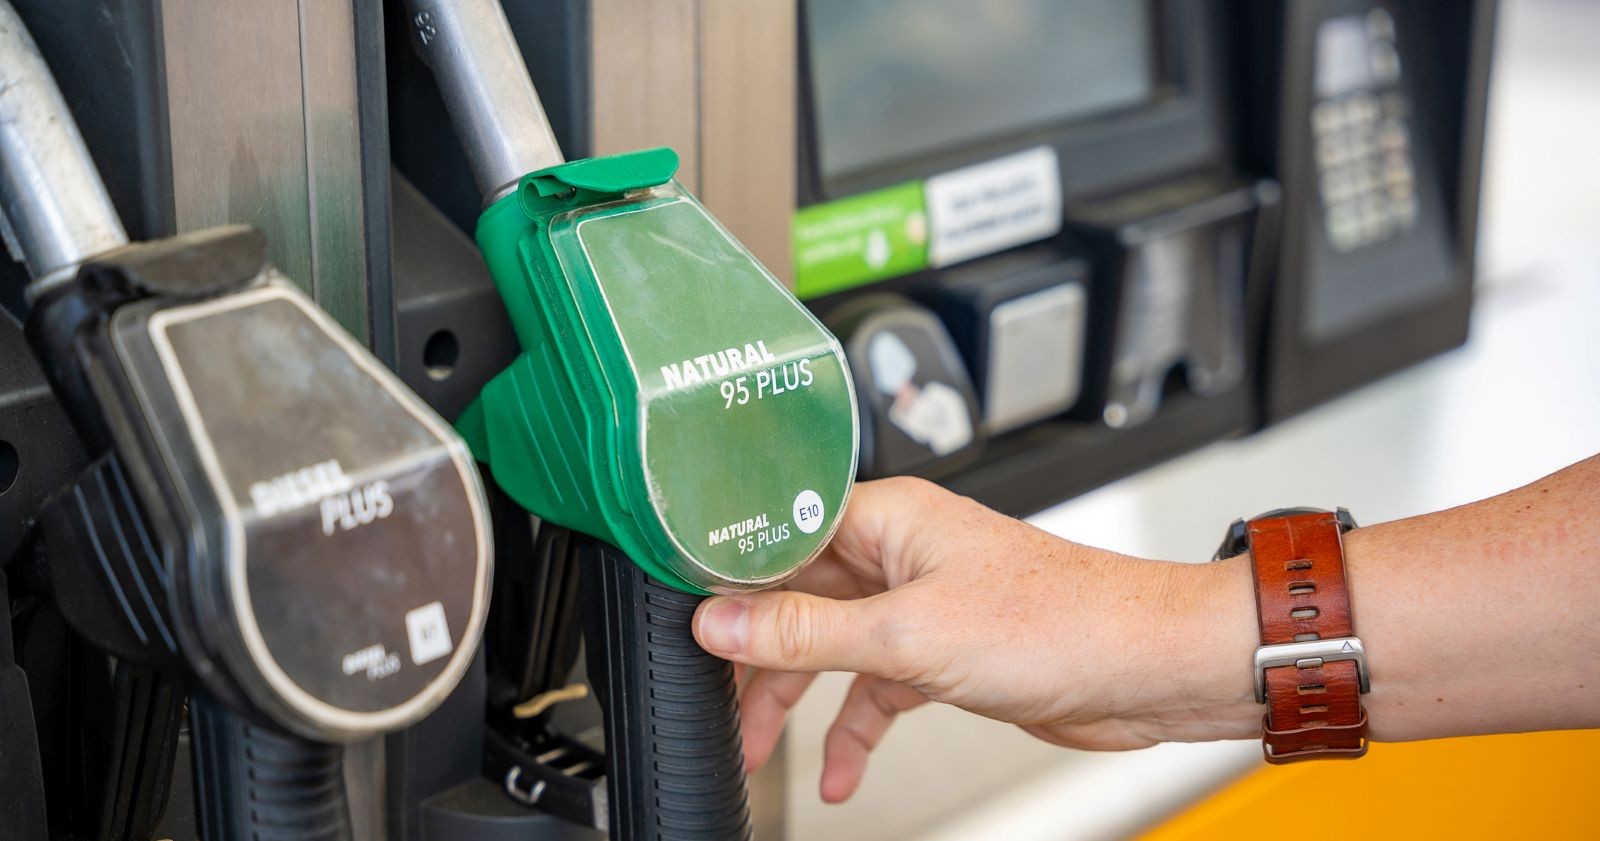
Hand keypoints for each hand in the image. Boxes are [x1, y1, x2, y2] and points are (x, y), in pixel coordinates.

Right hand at [692, 478, 1259, 802]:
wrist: (1145, 668)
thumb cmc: (1061, 621)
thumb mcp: (908, 634)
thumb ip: (806, 631)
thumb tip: (722, 621)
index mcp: (887, 517)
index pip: (780, 537)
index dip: (730, 579)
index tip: (690, 623)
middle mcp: (901, 553)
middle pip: (799, 598)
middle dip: (757, 656)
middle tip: (719, 701)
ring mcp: (923, 604)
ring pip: (833, 648)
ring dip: (797, 701)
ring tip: (762, 748)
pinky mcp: (946, 653)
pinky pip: (876, 687)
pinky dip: (855, 729)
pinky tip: (842, 773)